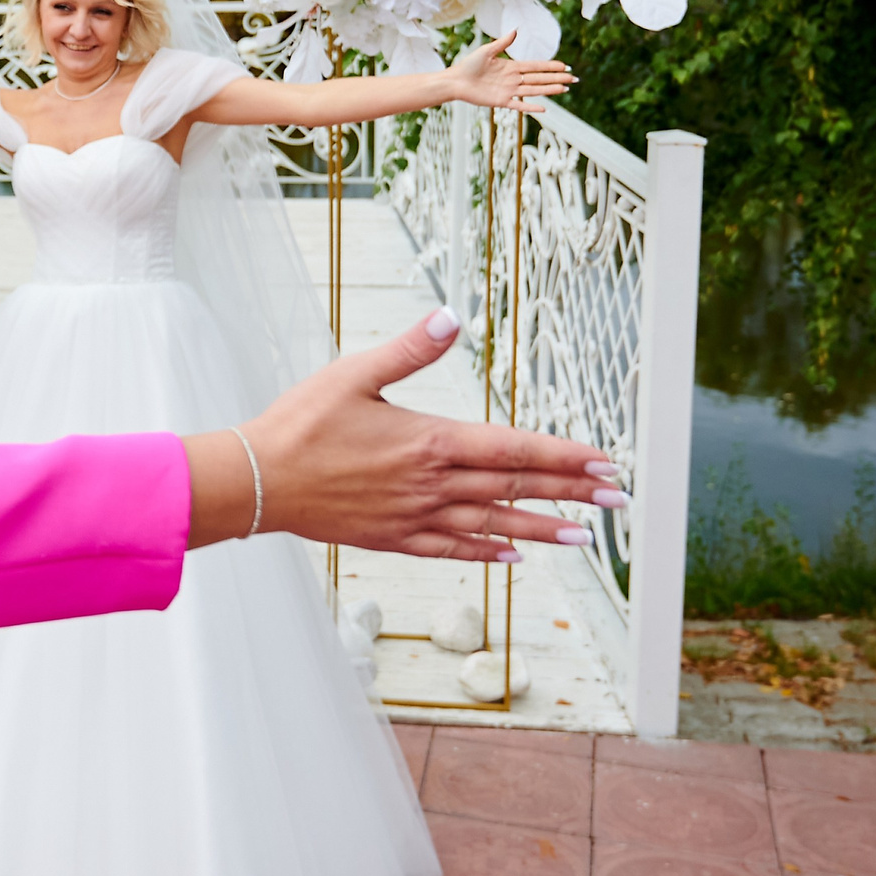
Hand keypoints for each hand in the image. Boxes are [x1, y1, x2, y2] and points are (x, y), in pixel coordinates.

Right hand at [183, 308, 623, 556]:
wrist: (258, 481)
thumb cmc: (300, 423)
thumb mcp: (354, 372)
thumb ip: (410, 349)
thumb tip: (451, 317)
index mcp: (429, 441)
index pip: (513, 449)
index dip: (564, 456)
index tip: (603, 461)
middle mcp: (431, 485)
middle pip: (515, 489)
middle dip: (571, 492)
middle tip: (617, 499)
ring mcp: (415, 517)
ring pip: (493, 526)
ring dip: (543, 530)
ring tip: (584, 538)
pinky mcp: (394, 539)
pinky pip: (452, 550)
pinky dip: (487, 553)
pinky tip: (513, 557)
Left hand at [448, 30, 575, 114]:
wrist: (455, 81)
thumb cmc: (468, 65)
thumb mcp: (486, 51)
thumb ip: (502, 43)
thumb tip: (516, 30)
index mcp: (511, 66)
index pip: (536, 66)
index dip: (550, 66)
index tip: (564, 66)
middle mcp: (513, 79)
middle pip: (539, 78)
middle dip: (556, 78)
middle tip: (573, 79)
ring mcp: (508, 91)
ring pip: (534, 90)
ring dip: (549, 90)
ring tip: (565, 89)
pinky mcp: (501, 101)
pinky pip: (519, 105)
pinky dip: (531, 107)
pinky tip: (544, 109)